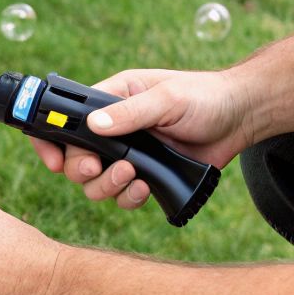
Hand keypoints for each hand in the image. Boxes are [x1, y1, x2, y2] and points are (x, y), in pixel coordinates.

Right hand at [31, 68, 253, 208]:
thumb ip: (131, 112)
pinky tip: (145, 189)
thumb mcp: (167, 99)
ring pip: (96, 182)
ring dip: (106, 186)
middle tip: (97, 171)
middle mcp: (116, 128)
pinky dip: (128, 197)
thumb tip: (93, 125)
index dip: (52, 140)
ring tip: (132, 177)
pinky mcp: (147, 175)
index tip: (53, 160)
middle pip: (76, 158)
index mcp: (112, 99)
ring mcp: (130, 154)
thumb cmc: (205, 97)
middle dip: (81, 170)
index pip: (67, 119)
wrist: (242, 117)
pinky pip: (123, 195)